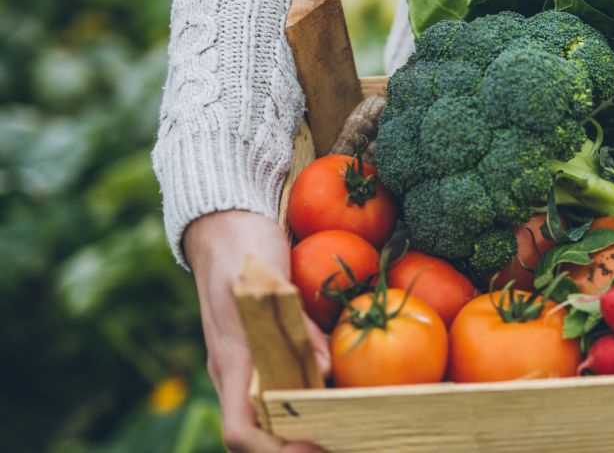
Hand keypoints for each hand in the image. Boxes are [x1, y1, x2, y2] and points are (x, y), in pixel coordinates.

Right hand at [186, 210, 328, 452]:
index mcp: (231, 363)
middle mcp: (239, 373)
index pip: (239, 431)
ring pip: (277, 414)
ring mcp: (252, 362)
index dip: (273, 451)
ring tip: (353, 430)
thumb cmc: (240, 245)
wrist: (224, 220)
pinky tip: (349, 396)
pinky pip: (289, 385)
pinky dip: (315, 398)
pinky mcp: (269, 348)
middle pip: (262, 433)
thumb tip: (325, 370)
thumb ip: (292, 322)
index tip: (312, 449)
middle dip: (298, 447)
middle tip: (349, 442)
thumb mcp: (265, 278)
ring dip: (310, 428)